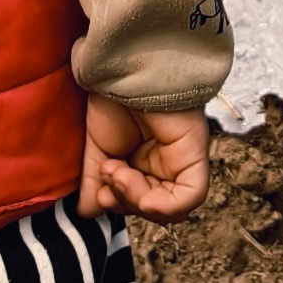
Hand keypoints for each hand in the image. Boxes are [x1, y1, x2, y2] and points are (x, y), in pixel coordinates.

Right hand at [78, 97, 209, 220]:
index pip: (138, 202)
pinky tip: (142, 194)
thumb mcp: (98, 148)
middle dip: (124, 202)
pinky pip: (190, 196)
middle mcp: (166, 164)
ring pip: (172, 208)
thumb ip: (94, 182)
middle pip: (153, 207)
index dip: (119, 205)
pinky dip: (164, 206)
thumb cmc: (112, 101)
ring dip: (136, 200)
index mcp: (145, 163)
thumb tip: (88, 212)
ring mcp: (181, 160)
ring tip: (117, 171)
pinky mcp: (194, 154)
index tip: (100, 193)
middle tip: (107, 176)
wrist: (122, 71)